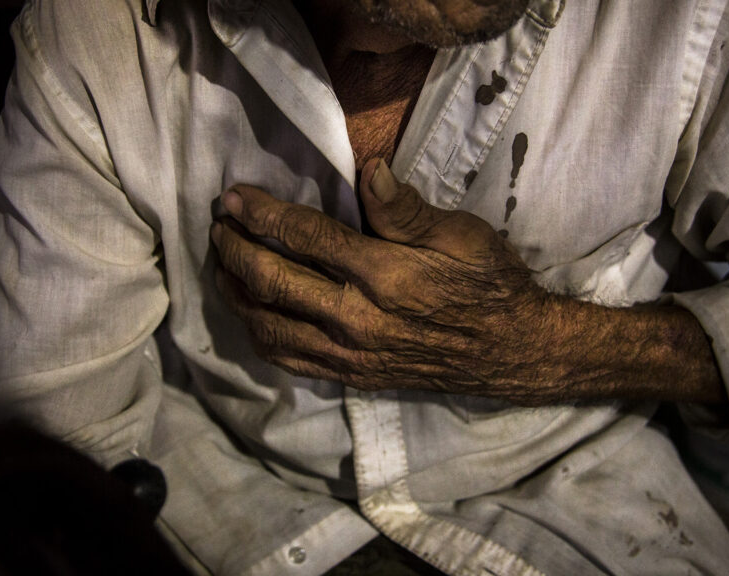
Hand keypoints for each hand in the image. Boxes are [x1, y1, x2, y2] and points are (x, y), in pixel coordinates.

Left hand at [210, 158, 565, 403]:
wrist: (510, 352)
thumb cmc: (488, 285)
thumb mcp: (462, 235)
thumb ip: (406, 208)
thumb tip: (368, 169)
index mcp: (383, 275)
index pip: (305, 237)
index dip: (261, 214)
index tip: (233, 198)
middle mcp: (357, 319)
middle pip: (273, 282)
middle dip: (236, 249)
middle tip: (219, 226)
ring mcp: (350, 354)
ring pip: (269, 327)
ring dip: (236, 293)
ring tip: (224, 265)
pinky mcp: (351, 376)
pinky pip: (288, 360)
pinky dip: (258, 334)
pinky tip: (251, 314)